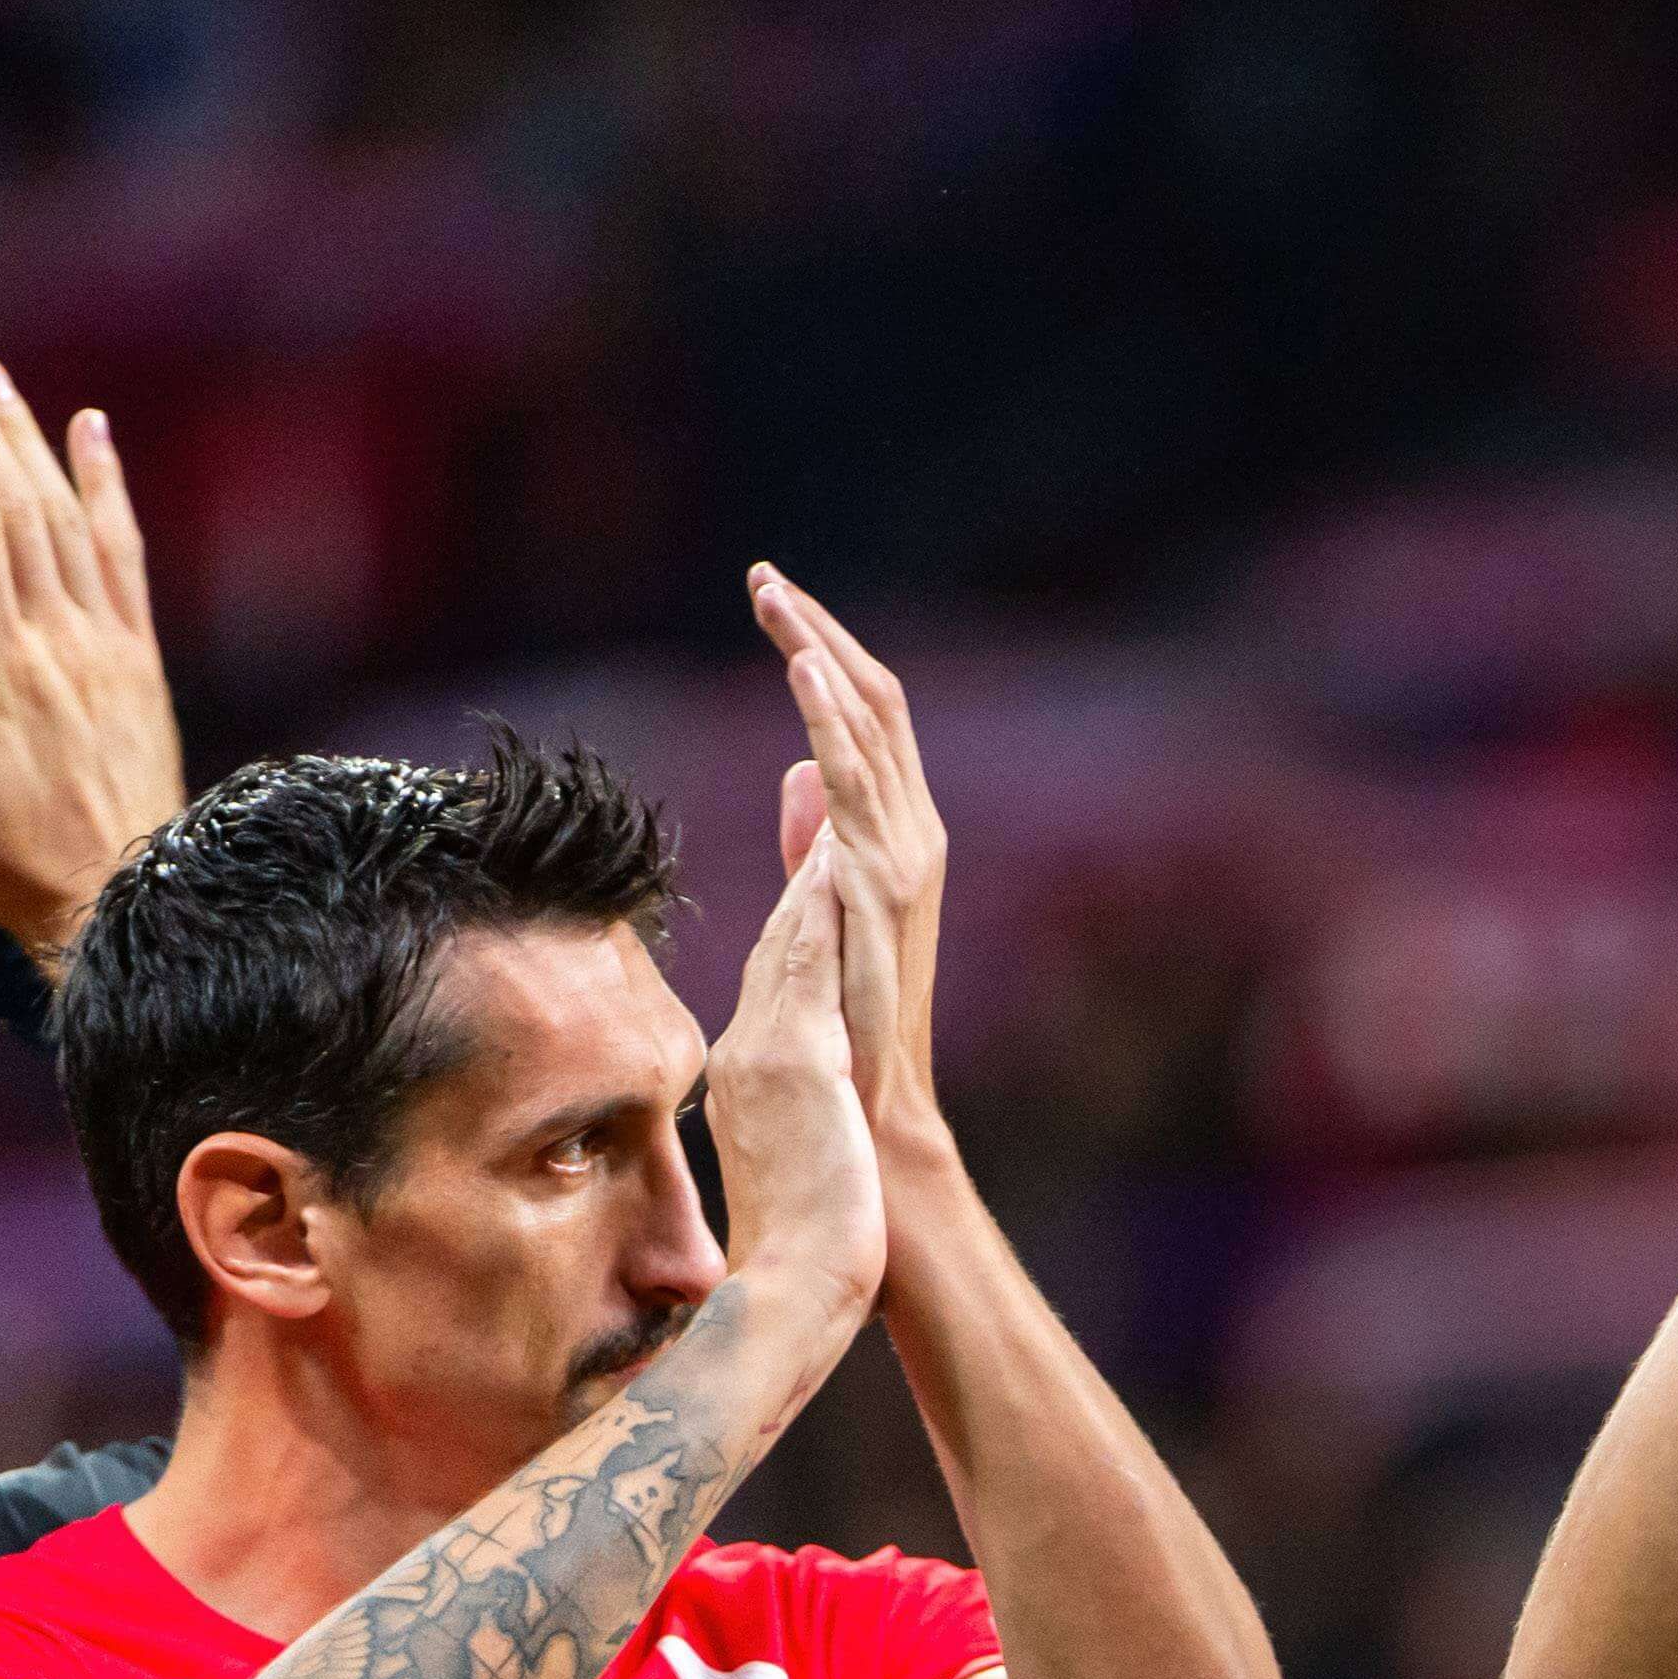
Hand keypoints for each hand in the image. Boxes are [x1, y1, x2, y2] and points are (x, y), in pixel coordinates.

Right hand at [0, 349, 181, 954]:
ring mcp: (111, 646)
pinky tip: (94, 439)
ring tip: (1, 381)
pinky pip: (127, 559)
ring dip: (36, 445)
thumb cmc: (17, 863)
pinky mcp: (143, 663)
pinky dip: (110, 492)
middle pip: (22, 509)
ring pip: (73, 522)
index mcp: (2, 665)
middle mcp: (64, 640)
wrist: (132, 903)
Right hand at [706, 814, 889, 1336]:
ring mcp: (767, 1052)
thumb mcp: (803, 1158)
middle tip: (826, 776)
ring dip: (812, 858)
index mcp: (755, 1068)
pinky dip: (818, 915)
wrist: (797, 1289)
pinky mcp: (794, 1066)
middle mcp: (752, 1048)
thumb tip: (817, 1095)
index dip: (801, 900)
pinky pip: (804, 973)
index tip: (824, 842)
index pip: (781, 966)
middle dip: (806, 854)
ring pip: (790, 938)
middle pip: (782, 935)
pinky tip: (839, 862)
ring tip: (836, 782)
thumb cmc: (808, 1243)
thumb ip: (803, 1112)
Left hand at [746, 566, 945, 1151]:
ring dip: (820, 652)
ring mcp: (906, 853)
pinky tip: (803, 664)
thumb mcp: (824, 910)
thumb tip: (798, 771)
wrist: (875, 1102)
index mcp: (897, 834)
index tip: (775, 602)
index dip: (824, 655)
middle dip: (818, 630)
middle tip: (763, 575)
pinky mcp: (885, 877)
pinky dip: (833, 713)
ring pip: (870, 724)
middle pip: (874, 700)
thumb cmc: (847, 1021)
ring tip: (775, 597)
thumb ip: (816, 839)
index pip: (867, 719)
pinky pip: (860, 775)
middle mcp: (914, 831)